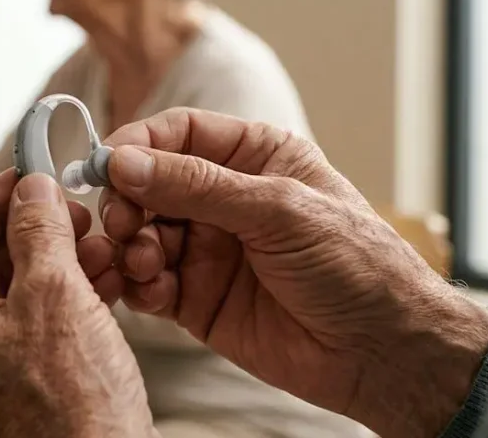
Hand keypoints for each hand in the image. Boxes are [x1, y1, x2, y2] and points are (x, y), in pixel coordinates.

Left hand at [0, 169, 152, 437]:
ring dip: (57, 266)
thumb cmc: (72, 402)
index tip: (29, 173)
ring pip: (9, 298)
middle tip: (75, 213)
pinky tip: (104, 285)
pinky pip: (26, 332)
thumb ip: (39, 231)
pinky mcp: (7, 394)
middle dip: (35, 233)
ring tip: (101, 248)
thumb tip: (32, 189)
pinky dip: (61, 305)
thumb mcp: (57, 294)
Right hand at [96, 107, 487, 436]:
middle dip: (127, 201)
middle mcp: (223, 199)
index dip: (136, 146)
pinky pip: (147, 283)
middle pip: (146, 183)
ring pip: (141, 234)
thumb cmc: (356, 266)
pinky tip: (151, 292)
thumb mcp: (279, 210)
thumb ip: (197, 185)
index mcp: (253, 157)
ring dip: (130, 246)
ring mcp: (207, 249)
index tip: (104, 165)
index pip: (177, 133)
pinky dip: (137, 286)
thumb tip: (124, 162)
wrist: (383, 352)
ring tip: (145, 263)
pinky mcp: (196, 298)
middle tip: (123, 223)